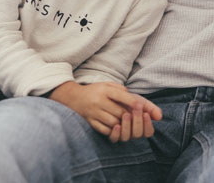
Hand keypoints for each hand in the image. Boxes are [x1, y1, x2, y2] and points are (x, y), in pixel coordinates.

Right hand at [48, 81, 162, 139]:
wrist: (73, 97)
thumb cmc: (95, 91)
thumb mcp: (106, 84)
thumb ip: (120, 89)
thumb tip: (133, 98)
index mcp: (104, 90)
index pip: (121, 95)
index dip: (132, 102)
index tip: (140, 106)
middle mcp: (99, 101)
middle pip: (119, 112)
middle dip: (129, 116)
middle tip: (134, 117)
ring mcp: (93, 112)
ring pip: (113, 122)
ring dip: (122, 124)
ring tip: (125, 122)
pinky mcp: (90, 121)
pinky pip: (104, 129)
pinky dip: (112, 130)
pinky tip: (115, 127)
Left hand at [108, 99, 155, 142]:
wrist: (115, 97)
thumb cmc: (131, 101)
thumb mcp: (142, 102)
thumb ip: (152, 109)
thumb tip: (159, 117)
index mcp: (142, 128)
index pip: (148, 132)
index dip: (148, 125)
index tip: (146, 114)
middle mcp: (133, 134)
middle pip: (138, 134)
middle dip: (137, 121)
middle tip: (136, 109)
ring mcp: (122, 135)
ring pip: (126, 137)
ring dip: (127, 126)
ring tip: (126, 114)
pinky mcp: (112, 134)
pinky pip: (114, 139)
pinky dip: (116, 134)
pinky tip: (117, 125)